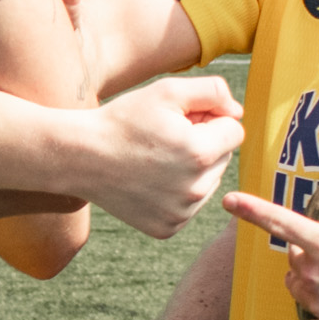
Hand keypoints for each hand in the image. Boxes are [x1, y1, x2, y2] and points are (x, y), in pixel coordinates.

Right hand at [87, 77, 244, 237]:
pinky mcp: (167, 228)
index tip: (181, 120)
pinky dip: (177, 191)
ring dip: (193, 169)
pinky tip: (150, 180)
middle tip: (165, 138)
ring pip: (209, 182)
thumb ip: (212, 92)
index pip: (234, 131)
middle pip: (223, 158)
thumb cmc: (124, 120)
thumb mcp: (167, 91)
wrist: (81, 158)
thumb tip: (237, 112)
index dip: (210, 119)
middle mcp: (194, 189)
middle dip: (203, 143)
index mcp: (199, 153)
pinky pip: (189, 204)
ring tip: (156, 159)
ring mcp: (181, 214)